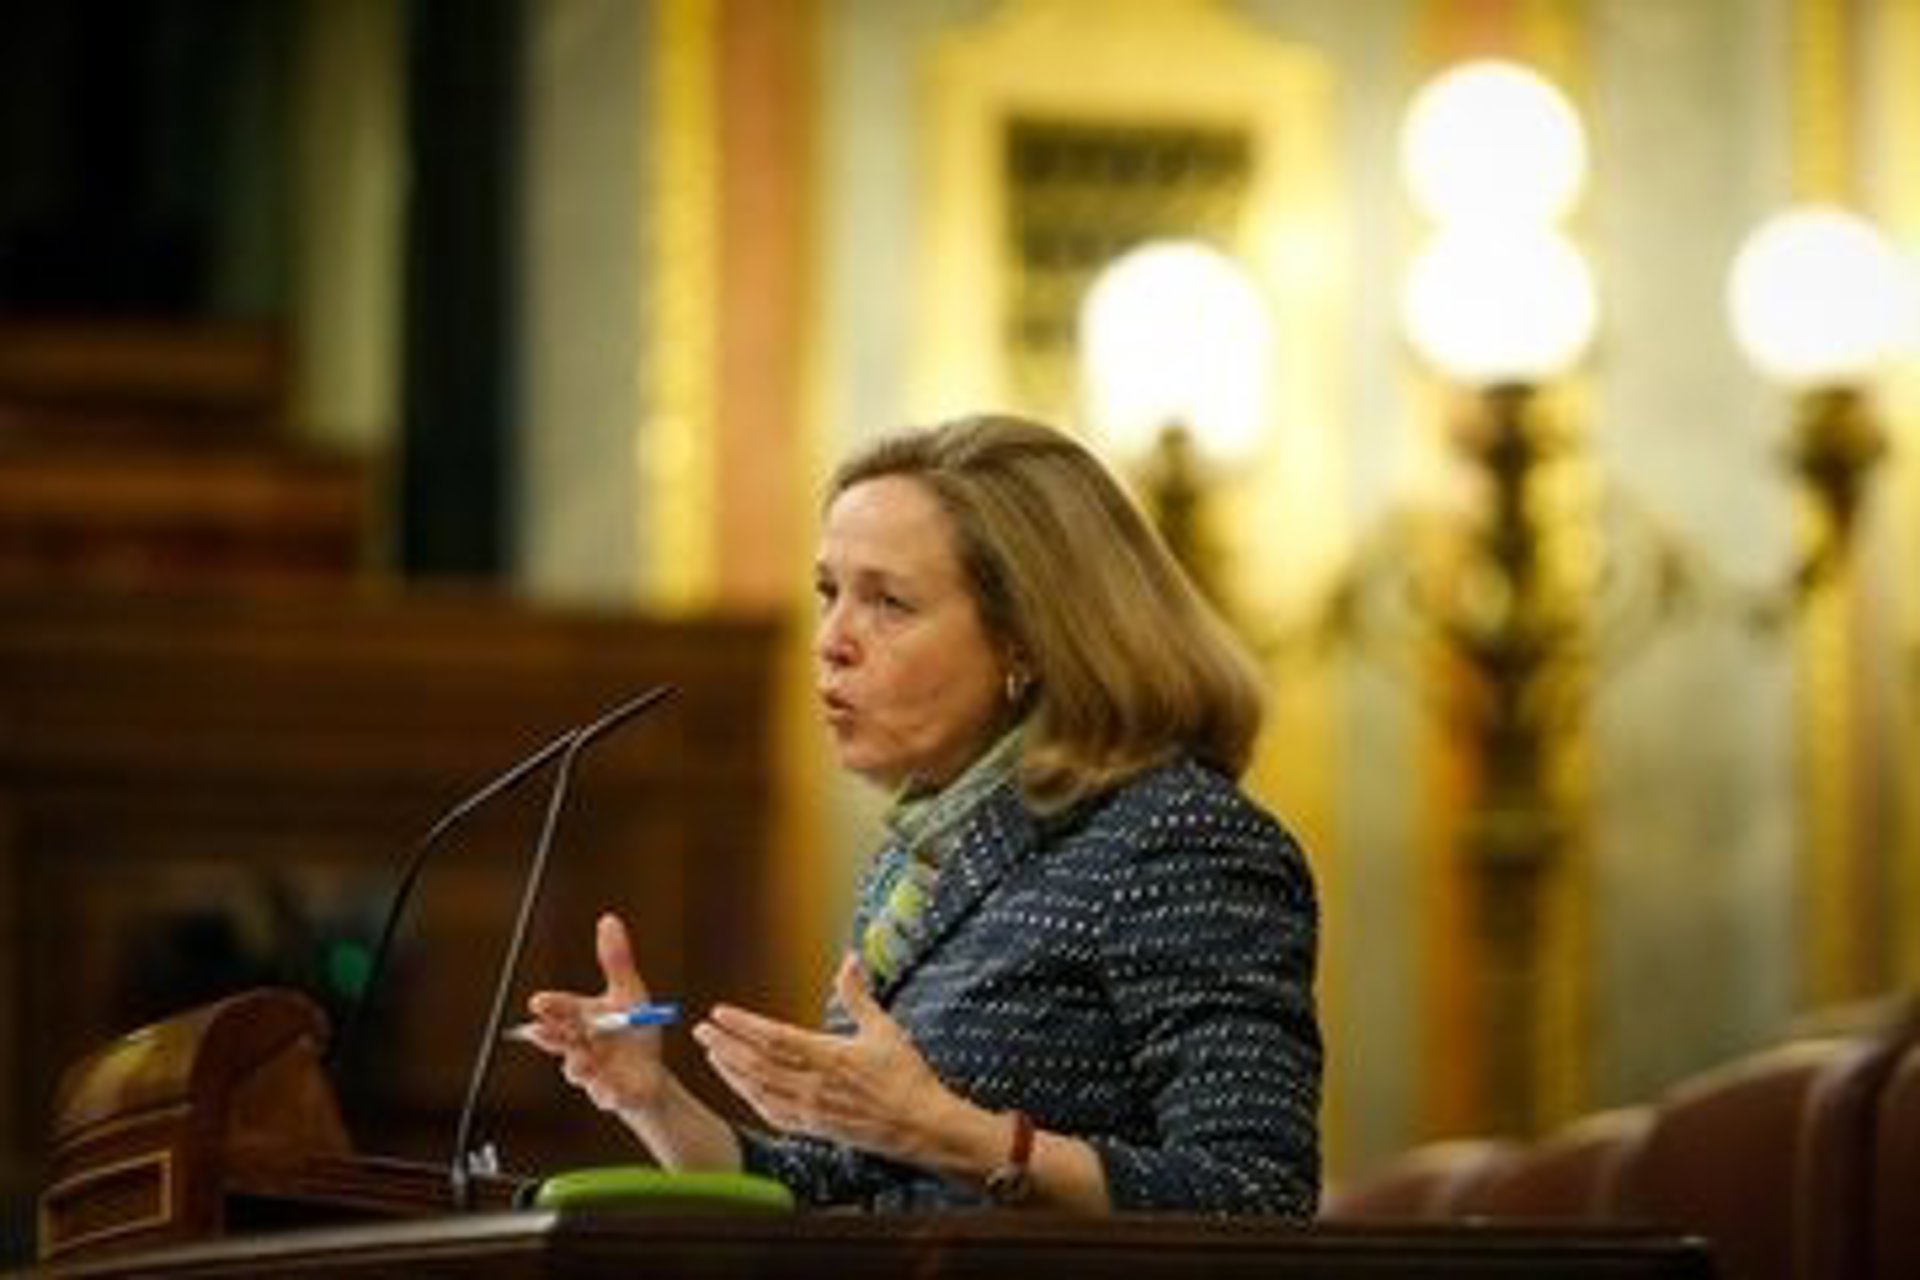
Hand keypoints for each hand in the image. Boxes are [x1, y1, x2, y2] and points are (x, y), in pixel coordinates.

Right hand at [521, 912, 671, 1115]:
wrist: (650, 1074)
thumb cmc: (633, 1031)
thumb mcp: (630, 992)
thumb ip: (616, 960)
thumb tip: (608, 919)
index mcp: (581, 1020)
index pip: (560, 1009)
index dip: (549, 1006)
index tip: (538, 1001)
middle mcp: (580, 1046)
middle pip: (560, 1040)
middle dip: (549, 1036)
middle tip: (541, 1031)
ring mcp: (592, 1072)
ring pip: (578, 1070)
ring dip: (577, 1066)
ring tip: (582, 1061)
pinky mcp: (609, 1094)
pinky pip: (605, 1095)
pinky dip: (606, 1093)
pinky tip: (609, 1091)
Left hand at [693, 954, 960, 1163]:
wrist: (919, 1125)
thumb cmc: (905, 1076)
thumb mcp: (884, 1029)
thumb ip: (859, 995)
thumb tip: (851, 959)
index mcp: (828, 1056)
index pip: (773, 1037)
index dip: (742, 1024)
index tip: (720, 1012)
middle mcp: (812, 1084)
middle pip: (756, 1063)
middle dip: (725, 1045)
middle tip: (701, 1029)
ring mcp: (810, 1109)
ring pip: (758, 1089)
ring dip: (731, 1071)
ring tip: (711, 1054)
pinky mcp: (813, 1128)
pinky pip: (772, 1114)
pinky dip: (751, 1099)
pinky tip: (740, 1088)